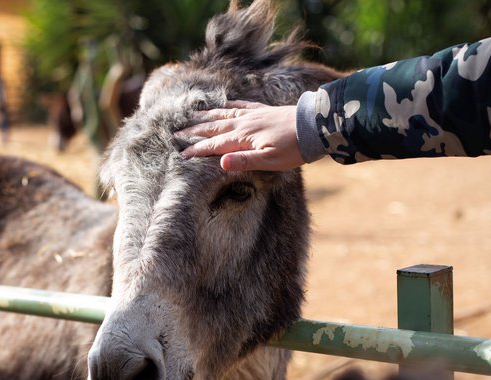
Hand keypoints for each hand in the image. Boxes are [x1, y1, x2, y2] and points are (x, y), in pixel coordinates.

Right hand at [178, 101, 302, 171]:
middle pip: (213, 128)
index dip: (196, 150)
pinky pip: (240, 106)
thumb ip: (244, 161)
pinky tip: (223, 105)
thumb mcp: (269, 161)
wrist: (314, 126)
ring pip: (223, 115)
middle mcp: (244, 124)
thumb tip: (220, 162)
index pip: (213, 145)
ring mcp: (253, 115)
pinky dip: (228, 106)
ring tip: (191, 116)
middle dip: (194, 131)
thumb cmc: (294, 149)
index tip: (180, 154)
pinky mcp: (263, 110)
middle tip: (176, 133)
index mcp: (243, 138)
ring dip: (206, 117)